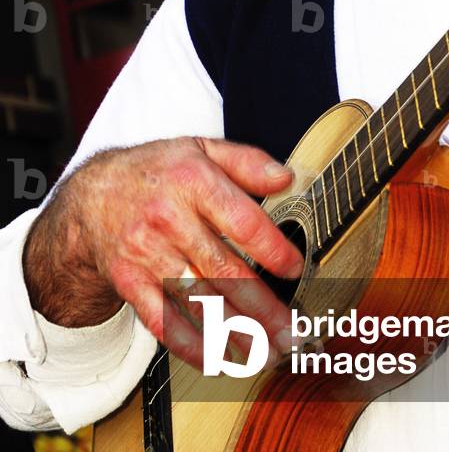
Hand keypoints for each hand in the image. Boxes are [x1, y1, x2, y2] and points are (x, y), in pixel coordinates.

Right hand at [23, 137, 303, 369]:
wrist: (92, 193)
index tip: (295, 269)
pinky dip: (191, 345)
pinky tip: (218, 359)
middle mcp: (170, 219)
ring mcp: (147, 253)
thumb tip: (287, 178)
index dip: (273, 249)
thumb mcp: (202, 148)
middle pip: (224, 270)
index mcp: (193, 181)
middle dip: (263, 307)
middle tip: (291, 331)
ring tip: (265, 352)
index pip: (242, 222)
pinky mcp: (129, 281)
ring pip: (198, 300)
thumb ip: (248, 162)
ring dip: (235, 332)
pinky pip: (162, 320)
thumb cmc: (157, 171)